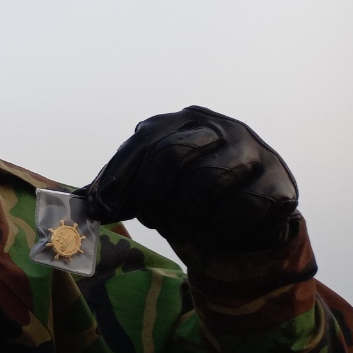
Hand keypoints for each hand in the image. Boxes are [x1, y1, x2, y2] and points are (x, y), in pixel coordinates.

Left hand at [80, 106, 298, 250]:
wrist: (248, 213)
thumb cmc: (187, 193)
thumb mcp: (149, 184)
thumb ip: (113, 190)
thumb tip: (72, 204)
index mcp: (183, 121)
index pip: (146, 141)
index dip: (119, 176)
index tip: (102, 208)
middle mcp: (220, 127)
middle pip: (173, 156)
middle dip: (153, 196)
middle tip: (151, 219)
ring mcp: (254, 152)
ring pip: (207, 182)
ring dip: (185, 216)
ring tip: (182, 226)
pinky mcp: (279, 184)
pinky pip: (241, 208)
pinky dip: (218, 229)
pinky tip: (213, 231)